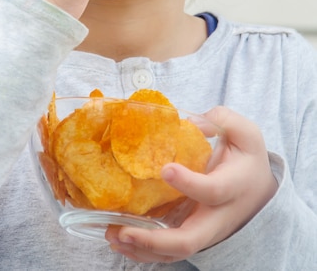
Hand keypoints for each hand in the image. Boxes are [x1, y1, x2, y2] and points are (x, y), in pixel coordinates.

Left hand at [106, 106, 277, 263]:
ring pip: (176, 252)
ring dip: (143, 249)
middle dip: (154, 240)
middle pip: (189, 240)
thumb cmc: (247, 157)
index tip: (165, 169)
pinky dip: (145, 251)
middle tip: (124, 230)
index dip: (189, 183)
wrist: (259, 188)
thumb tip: (191, 123)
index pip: (212, 192)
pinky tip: (121, 241)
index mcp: (232, 186)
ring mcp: (205, 230)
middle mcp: (218, 216)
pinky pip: (170, 252)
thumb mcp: (243, 131)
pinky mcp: (194, 234)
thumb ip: (220, 120)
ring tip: (113, 236)